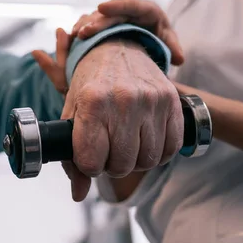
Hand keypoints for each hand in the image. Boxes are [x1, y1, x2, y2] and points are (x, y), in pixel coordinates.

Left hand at [34, 30, 184, 201]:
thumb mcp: (72, 113)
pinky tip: (146, 140)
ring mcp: (151, 100)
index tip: (90, 155)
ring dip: (136, 160)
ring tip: (127, 144)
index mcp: (93, 102)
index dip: (89, 165)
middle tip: (109, 149)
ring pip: (147, 160)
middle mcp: (124, 100)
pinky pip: (170, 148)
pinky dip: (158, 153)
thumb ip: (72, 156)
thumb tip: (78, 194)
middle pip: (121, 165)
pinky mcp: (171, 101)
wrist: (117, 47)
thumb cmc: (91, 83)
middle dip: (112, 165)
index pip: (91, 162)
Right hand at [72, 0, 184, 64]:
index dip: (116, 5)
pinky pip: (93, 23)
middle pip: (111, 13)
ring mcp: (116, 15)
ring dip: (86, 25)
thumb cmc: (162, 39)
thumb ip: (173, 47)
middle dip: (96, 22)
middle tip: (82, 32)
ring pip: (98, 17)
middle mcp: (129, 9)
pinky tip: (71, 38)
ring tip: (74, 35)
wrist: (153, 39)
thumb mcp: (168, 42)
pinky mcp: (106, 22)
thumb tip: (180, 58)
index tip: (101, 6)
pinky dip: (83, 30)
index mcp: (147, 10)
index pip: (132, 4)